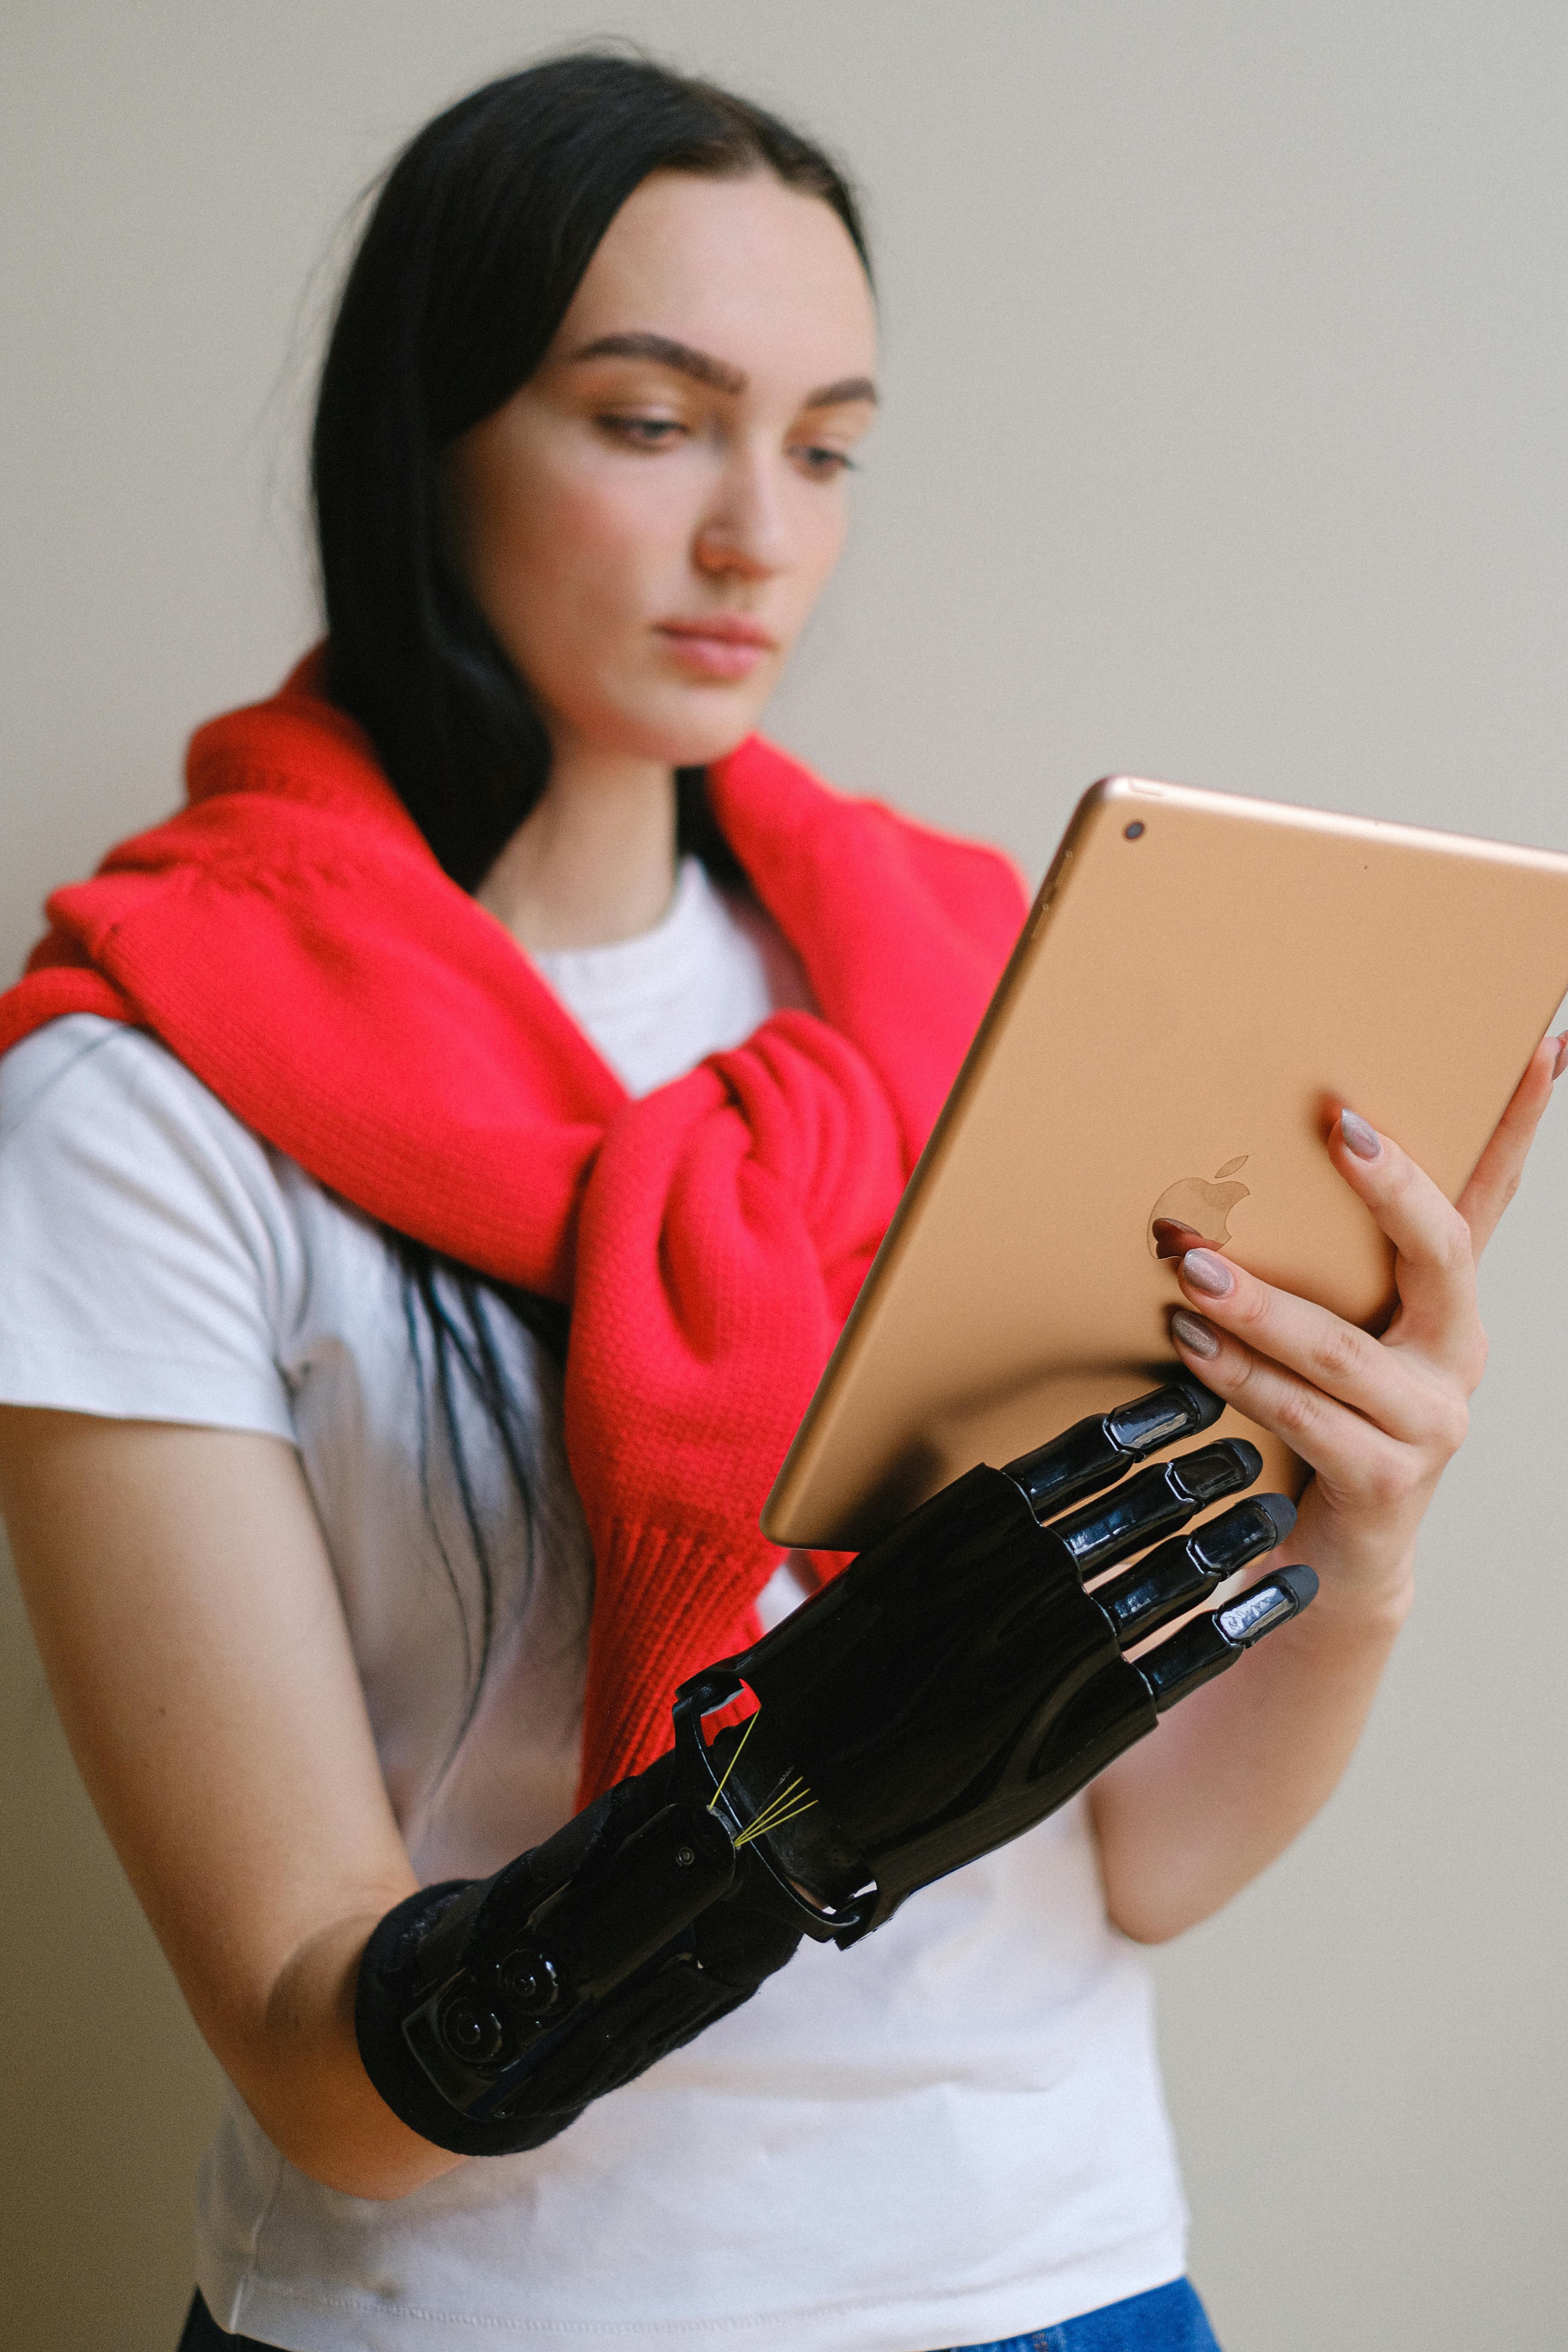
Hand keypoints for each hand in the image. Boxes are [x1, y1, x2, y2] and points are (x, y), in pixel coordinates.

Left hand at [1166, 1031, 1566, 1615]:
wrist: (1332, 1555)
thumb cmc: (1321, 1416)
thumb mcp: (1330, 1327)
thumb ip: (1311, 1260)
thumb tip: (1235, 1164)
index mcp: (1447, 1301)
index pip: (1494, 1193)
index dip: (1523, 1119)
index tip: (1541, 1044)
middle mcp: (1454, 1350)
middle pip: (1440, 1250)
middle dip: (1390, 1184)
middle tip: (1337, 1128)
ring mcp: (1428, 1418)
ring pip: (1342, 1345)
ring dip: (1258, 1303)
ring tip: (1190, 1266)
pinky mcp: (1387, 1475)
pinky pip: (1307, 1415)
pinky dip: (1241, 1377)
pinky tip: (1193, 1347)